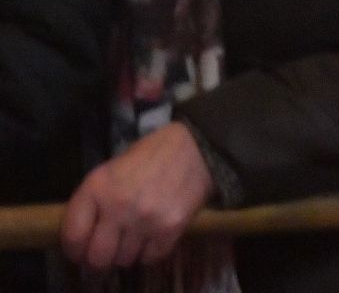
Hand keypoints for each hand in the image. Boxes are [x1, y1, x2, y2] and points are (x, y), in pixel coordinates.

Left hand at [61, 123, 213, 270]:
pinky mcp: (171, 228)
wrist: (195, 147)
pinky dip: (149, 252)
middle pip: (97, 258)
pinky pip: (151, 257)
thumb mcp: (111, 170)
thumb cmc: (148, 156)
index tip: (80, 252)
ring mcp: (146, 219)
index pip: (73, 237)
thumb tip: (82, 237)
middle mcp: (118, 207)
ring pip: (125, 260)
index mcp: (97, 188)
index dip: (74, 250)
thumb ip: (94, 201)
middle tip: (106, 255)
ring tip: (134, 239)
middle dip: (99, 261)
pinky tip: (152, 237)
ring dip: (127, 254)